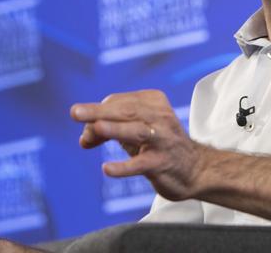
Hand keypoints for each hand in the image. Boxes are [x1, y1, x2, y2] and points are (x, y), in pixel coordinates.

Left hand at [71, 89, 204, 200]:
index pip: (118, 103)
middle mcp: (160, 117)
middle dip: (98, 112)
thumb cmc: (159, 144)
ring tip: (95, 129)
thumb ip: (108, 130)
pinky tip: (107, 169)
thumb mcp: (135, 132)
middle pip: (126, 111)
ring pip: (136, 131)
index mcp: (153, 101)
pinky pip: (142, 164)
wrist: (195, 168)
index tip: (88, 132)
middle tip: (74, 112)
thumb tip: (83, 138)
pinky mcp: (163, 163)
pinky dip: (124, 166)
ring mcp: (163, 139)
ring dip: (115, 129)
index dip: (97, 115)